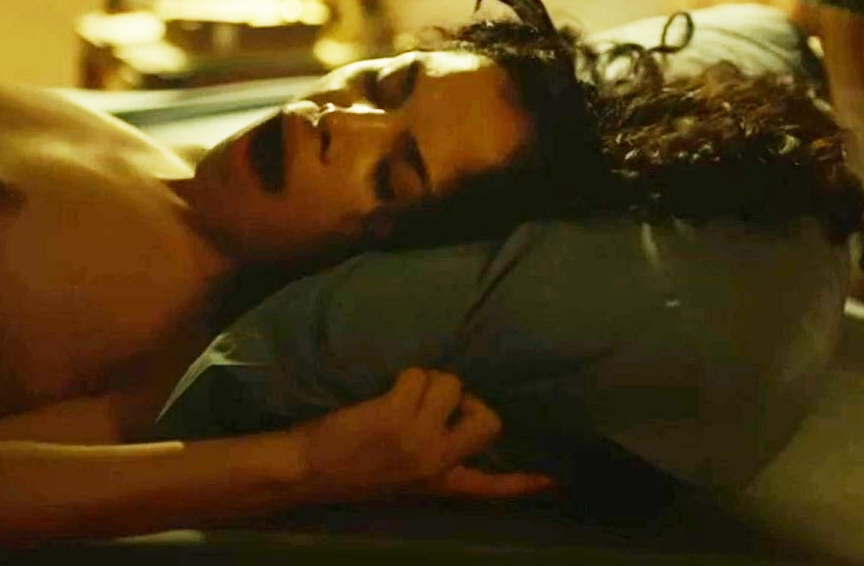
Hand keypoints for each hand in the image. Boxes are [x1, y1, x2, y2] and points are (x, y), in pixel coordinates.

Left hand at [291, 368, 552, 502]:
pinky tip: (384, 392)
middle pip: (488, 420)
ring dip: (428, 380)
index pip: (492, 487)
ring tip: (399, 396)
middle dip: (468, 399)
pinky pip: (420, 375)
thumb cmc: (350, 471)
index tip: (557, 481)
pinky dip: (405, 375)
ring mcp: (418, 439)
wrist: (306, 472)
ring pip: (451, 384)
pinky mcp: (396, 415)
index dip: (526, 481)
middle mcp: (437, 463)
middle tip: (438, 402)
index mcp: (440, 483)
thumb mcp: (403, 480)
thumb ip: (435, 459)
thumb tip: (463, 423)